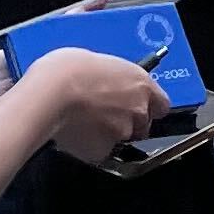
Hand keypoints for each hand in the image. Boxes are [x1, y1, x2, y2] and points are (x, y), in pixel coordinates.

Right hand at [27, 49, 168, 164]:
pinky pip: (100, 151)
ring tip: (84, 121)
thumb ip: (114, 78)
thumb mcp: (99, 62)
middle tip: (102, 112)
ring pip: (121, 138)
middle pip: (142, 124)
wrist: (51, 93)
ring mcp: (123, 132)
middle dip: (126, 121)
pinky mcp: (104, 151)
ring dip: (108, 133)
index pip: (161, 105)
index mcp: (141, 84)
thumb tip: (109, 81)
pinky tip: (76, 132)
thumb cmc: (69, 69)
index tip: (136, 104)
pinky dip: (90, 145)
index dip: (148, 106)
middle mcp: (138, 110)